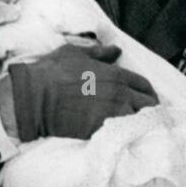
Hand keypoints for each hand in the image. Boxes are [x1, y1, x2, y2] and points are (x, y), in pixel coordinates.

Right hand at [8, 40, 158, 141]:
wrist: (34, 97)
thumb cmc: (53, 71)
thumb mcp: (76, 53)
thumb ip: (100, 53)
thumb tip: (116, 51)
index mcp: (116, 76)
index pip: (144, 85)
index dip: (148, 92)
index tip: (147, 97)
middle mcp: (119, 96)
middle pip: (148, 105)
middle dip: (150, 108)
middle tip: (146, 113)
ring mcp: (111, 115)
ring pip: (139, 122)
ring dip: (139, 123)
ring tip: (135, 125)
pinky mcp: (100, 131)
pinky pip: (121, 134)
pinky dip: (125, 135)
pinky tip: (122, 135)